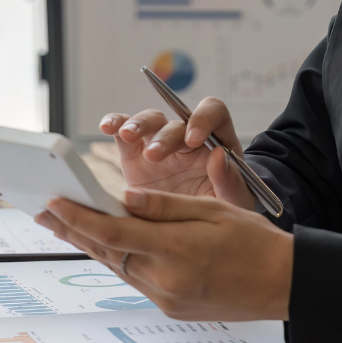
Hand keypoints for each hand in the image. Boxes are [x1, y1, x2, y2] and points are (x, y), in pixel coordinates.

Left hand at [37, 187, 292, 321]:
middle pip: (106, 252)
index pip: (113, 233)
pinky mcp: (171, 308)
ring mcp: (167, 299)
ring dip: (89, 245)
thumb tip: (121, 198)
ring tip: (62, 224)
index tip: (52, 201)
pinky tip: (103, 244)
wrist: (284, 285)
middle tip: (41, 212)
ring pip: (117, 267)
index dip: (78, 217)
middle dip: (71, 230)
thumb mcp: (211, 211)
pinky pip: (135, 278)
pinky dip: (117, 258)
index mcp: (176, 251)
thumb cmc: (254, 241)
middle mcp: (166, 281)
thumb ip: (163, 206)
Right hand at [96, 97, 254, 209]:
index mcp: (216, 141)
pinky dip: (115, 124)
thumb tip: (218, 155)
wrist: (192, 229)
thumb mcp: (234, 201)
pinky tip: (107, 127)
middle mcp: (186, 138)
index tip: (194, 139)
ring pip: (149, 121)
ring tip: (127, 136)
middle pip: (175, 122)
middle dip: (164, 137)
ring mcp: (158, 143)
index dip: (203, 118)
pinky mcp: (135, 154)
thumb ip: (229, 180)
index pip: (213, 113)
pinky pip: (123, 132)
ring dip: (138, 125)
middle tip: (154, 156)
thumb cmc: (220, 209)